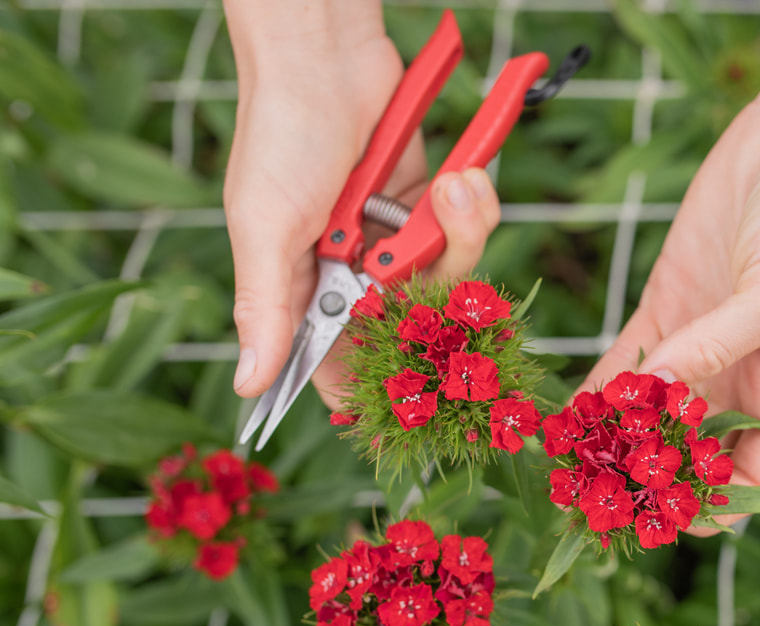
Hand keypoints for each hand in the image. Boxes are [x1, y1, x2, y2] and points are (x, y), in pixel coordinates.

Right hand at [223, 2, 500, 408]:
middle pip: (414, 328)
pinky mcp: (431, 207)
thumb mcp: (264, 228)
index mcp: (302, 291)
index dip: (375, 386)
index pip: (340, 366)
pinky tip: (462, 175)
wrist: (326, 56)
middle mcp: (353, 275)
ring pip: (452, 279)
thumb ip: (265, 309)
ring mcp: (395, 241)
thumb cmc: (281, 136)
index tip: (412, 399)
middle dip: (435, 295)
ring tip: (452, 185)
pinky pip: (469, 231)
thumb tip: (249, 383)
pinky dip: (474, 205)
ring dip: (463, 234)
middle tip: (430, 257)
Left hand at [582, 0, 759, 492]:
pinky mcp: (664, 308)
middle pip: (689, 456)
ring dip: (612, 440)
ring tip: (565, 469)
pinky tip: (562, 414)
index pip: (752, 477)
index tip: (663, 522)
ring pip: (648, 413)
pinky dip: (595, 388)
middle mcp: (738, 381)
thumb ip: (720, 346)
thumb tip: (657, 394)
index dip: (713, 508)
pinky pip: (623, 362)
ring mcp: (696, 345)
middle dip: (648, 481)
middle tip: (593, 501)